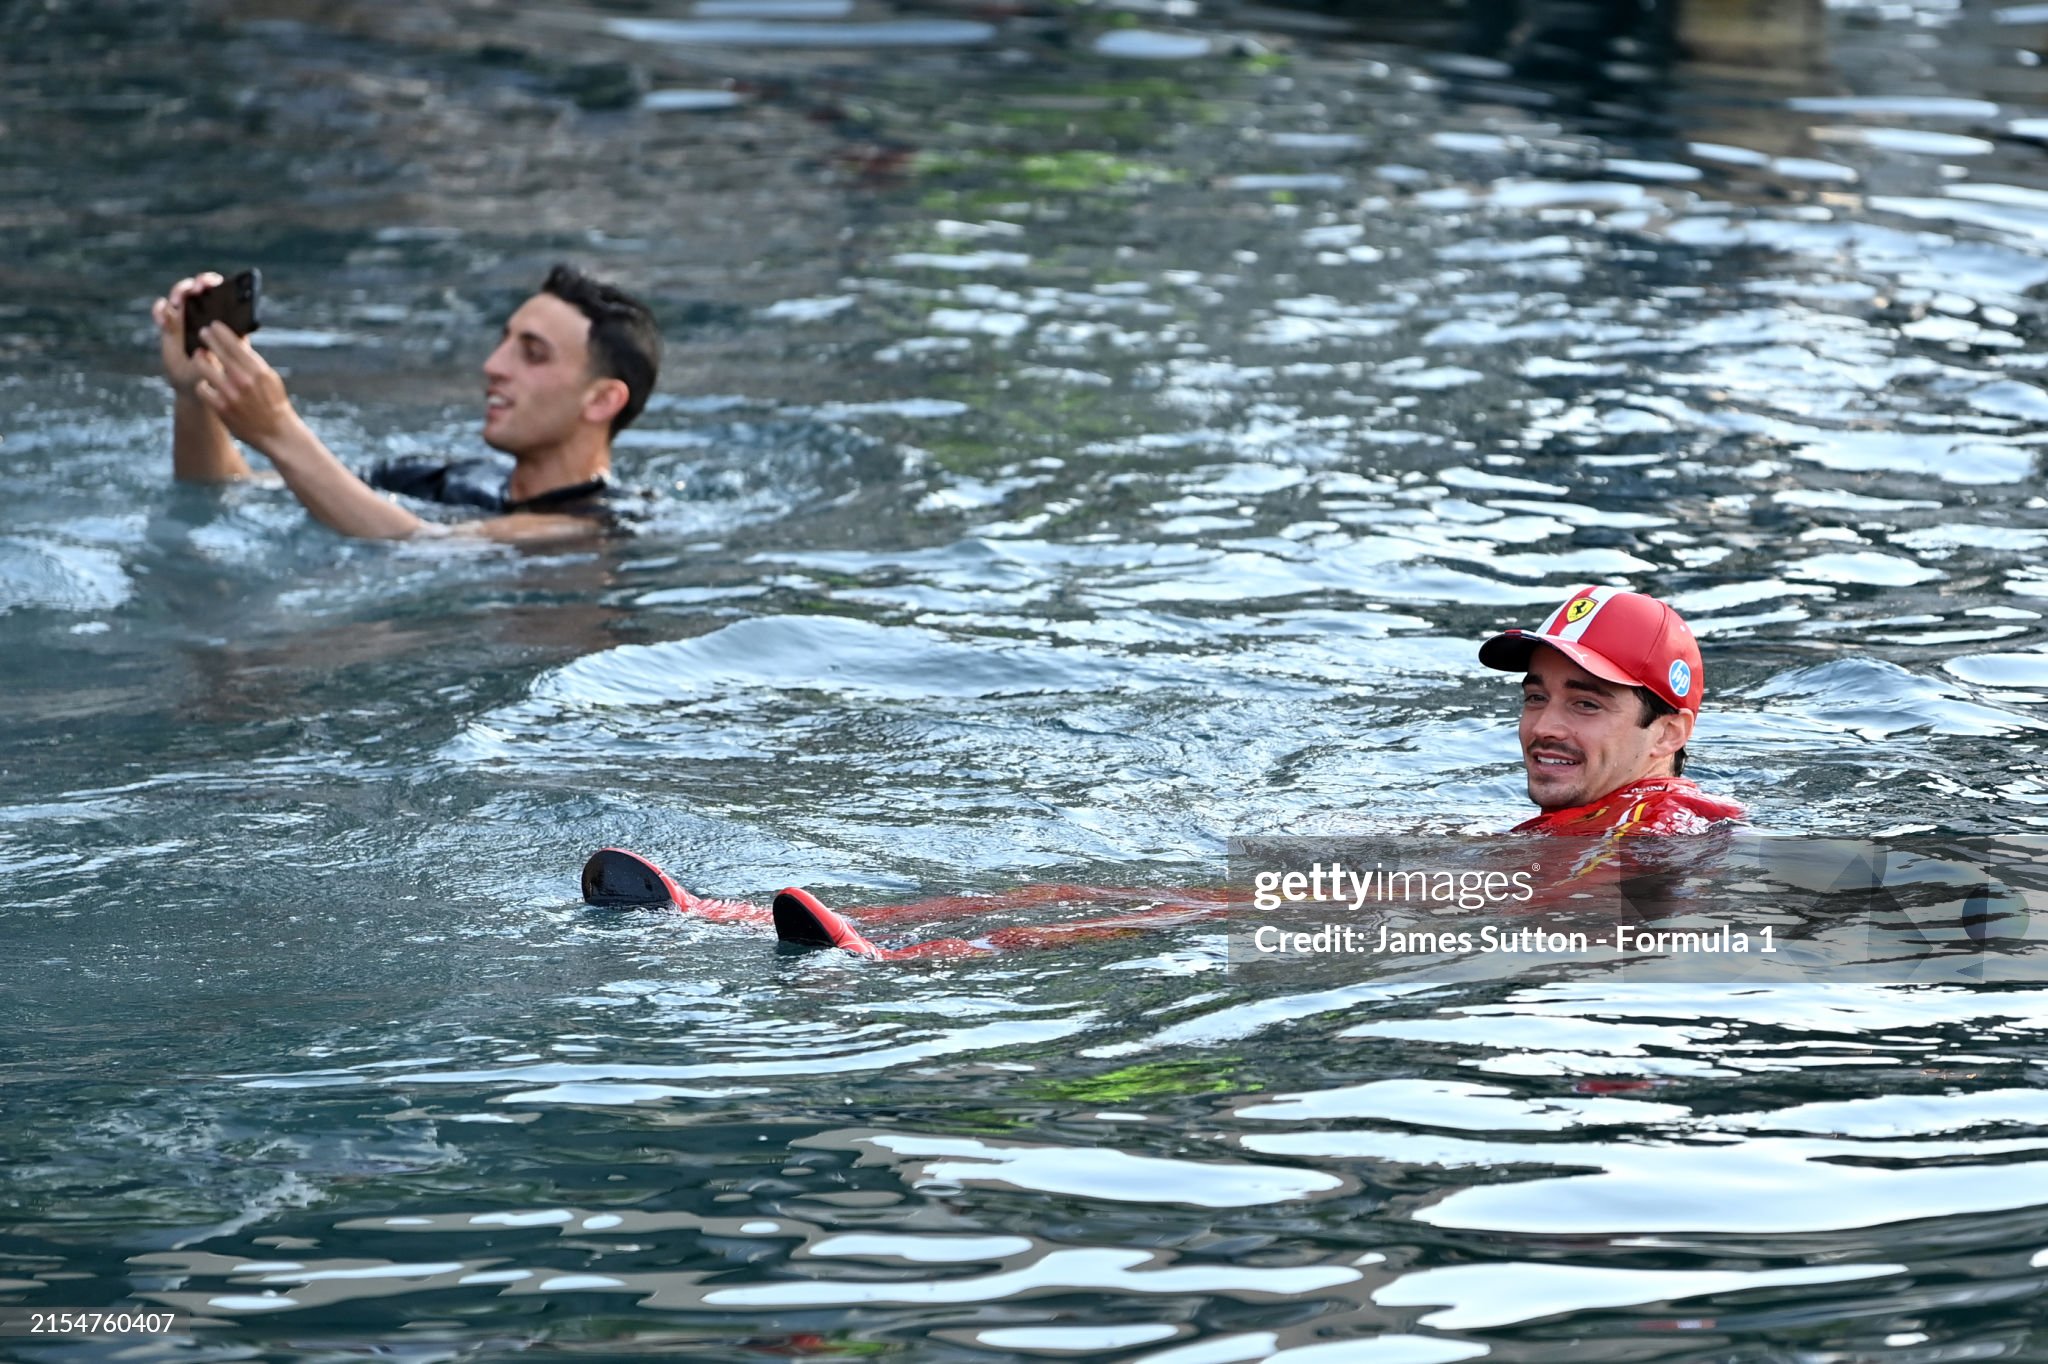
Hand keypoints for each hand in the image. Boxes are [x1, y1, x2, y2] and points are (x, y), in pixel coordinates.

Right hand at [150, 273, 223, 394]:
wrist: (194, 387)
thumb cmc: (213, 376)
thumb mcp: (218, 365)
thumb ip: (216, 352)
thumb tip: (212, 339)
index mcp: (223, 320)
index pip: (222, 292)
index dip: (215, 284)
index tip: (211, 284)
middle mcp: (205, 314)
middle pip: (200, 288)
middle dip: (197, 284)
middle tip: (196, 289)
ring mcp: (186, 318)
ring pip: (181, 294)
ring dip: (178, 292)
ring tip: (177, 303)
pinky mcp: (169, 325)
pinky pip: (162, 309)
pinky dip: (159, 310)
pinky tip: (162, 322)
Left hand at [190, 324, 301, 452]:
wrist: (276, 432)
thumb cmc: (274, 402)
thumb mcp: (270, 378)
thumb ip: (253, 360)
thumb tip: (239, 340)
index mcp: (258, 370)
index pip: (234, 344)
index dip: (221, 332)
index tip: (214, 325)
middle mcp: (244, 380)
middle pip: (218, 351)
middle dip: (208, 339)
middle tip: (203, 333)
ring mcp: (231, 394)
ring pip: (204, 367)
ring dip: (200, 360)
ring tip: (199, 357)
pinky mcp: (221, 408)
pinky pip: (202, 388)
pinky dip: (203, 384)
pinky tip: (206, 383)